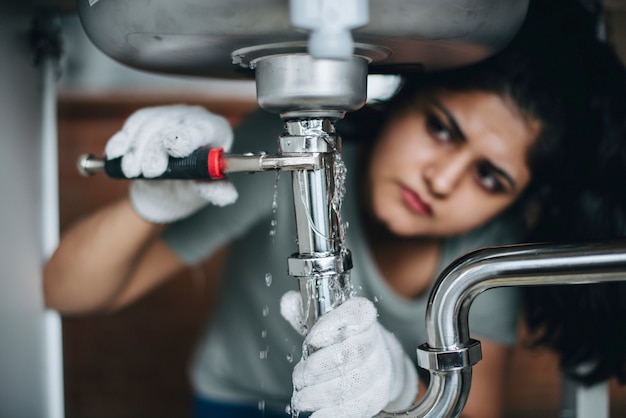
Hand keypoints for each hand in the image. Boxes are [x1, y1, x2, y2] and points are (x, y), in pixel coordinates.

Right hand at [105, 105, 237, 222]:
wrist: (167, 190)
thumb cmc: (192, 186)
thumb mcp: (203, 191)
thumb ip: (214, 191)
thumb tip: (227, 196)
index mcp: (215, 130)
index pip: (202, 128)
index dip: (188, 137)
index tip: (173, 149)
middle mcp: (193, 117)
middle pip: (171, 126)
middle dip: (156, 148)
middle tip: (148, 171)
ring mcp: (169, 115)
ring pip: (149, 124)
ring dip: (137, 148)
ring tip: (132, 170)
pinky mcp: (148, 119)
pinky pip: (134, 124)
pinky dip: (123, 140)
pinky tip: (118, 153)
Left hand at [280, 291, 417, 417]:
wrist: (379, 361)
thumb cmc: (344, 338)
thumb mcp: (324, 319)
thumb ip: (304, 311)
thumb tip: (288, 303)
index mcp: (362, 316)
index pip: (356, 314)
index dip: (334, 324)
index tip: (312, 338)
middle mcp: (375, 341)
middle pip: (350, 354)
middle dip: (318, 368)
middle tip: (299, 376)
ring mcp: (380, 370)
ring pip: (352, 383)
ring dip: (320, 394)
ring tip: (301, 398)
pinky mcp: (377, 396)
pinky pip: (358, 407)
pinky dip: (333, 413)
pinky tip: (316, 415)